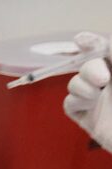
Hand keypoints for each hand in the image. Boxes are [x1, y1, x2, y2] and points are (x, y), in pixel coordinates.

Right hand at [64, 32, 111, 150]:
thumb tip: (85, 40)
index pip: (104, 50)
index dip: (91, 43)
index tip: (80, 41)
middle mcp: (110, 83)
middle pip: (86, 65)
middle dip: (89, 67)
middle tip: (103, 79)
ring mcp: (98, 101)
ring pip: (75, 84)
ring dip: (83, 85)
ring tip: (98, 92)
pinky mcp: (88, 118)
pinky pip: (70, 103)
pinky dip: (76, 100)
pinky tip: (90, 103)